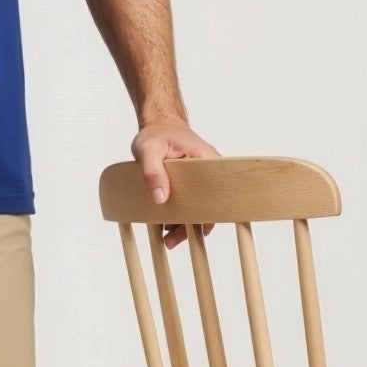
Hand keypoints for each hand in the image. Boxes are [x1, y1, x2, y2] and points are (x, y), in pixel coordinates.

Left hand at [133, 115, 221, 248]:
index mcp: (206, 159)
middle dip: (193, 225)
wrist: (158, 125)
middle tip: (173, 241)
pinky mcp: (190, 185)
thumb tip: (161, 198)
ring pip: (198, 206)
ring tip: (167, 240)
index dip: (212, 211)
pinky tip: (165, 228)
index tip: (201, 229)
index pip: (218, 189)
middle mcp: (208, 170)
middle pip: (207, 203)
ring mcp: (200, 179)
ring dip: (184, 224)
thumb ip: (152, 172)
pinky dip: (179, 216)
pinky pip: (190, 203)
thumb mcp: (148, 150)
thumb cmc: (155, 134)